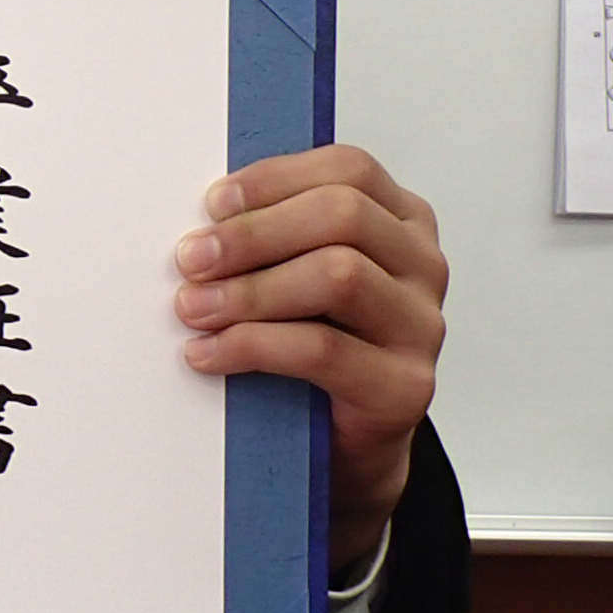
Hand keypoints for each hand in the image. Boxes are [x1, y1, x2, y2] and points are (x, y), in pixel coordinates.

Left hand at [173, 144, 446, 571]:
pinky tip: (208, 354)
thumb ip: (271, 238)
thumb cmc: (313, 343)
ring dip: (250, 289)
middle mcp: (422, 265)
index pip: (349, 170)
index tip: (212, 204)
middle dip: (254, 234)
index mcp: (401, 221)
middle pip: (344, 215)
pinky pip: (322, 349)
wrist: (346, 443)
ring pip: (339, 275)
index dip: (276, 178)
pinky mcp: (406, 386)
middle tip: (190, 259)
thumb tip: (200, 221)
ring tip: (192, 308)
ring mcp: (422, 326)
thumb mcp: (295, 276)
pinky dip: (252, 346)